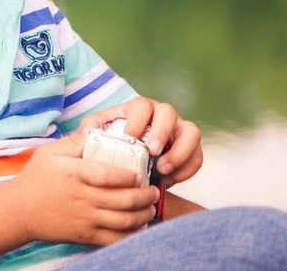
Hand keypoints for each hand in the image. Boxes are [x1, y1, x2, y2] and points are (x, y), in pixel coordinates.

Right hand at [13, 132, 158, 245]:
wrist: (19, 210)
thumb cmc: (36, 177)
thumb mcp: (50, 152)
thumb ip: (75, 141)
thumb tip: (97, 127)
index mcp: (75, 174)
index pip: (108, 176)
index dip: (129, 176)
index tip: (140, 174)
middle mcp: (82, 198)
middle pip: (123, 200)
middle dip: (145, 196)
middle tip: (152, 189)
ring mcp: (85, 220)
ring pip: (124, 221)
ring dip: (143, 215)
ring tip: (150, 207)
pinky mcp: (85, 236)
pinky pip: (115, 239)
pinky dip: (132, 235)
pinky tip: (138, 226)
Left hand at [80, 97, 202, 186]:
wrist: (129, 155)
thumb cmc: (113, 139)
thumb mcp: (98, 131)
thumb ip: (91, 129)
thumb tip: (88, 131)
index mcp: (140, 107)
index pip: (142, 106)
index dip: (138, 122)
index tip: (131, 140)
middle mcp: (162, 114)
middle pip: (169, 113)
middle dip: (162, 133)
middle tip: (152, 153)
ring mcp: (180, 130)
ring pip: (192, 133)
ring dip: (180, 152)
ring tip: (163, 170)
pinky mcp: (191, 148)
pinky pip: (197, 157)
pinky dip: (186, 170)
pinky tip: (168, 181)